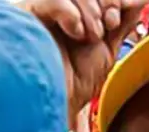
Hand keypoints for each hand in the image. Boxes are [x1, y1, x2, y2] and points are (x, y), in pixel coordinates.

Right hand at [22, 0, 146, 114]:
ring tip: (89, 37)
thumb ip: (123, 21)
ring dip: (90, 11)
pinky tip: (73, 32)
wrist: (56, 104)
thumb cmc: (75, 86)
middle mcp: (59, 10)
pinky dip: (69, 11)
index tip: (116, 20)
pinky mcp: (25, 14)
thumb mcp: (108, 50)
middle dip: (106, 1)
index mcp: (77, 15)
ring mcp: (41, 10)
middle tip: (108, 25)